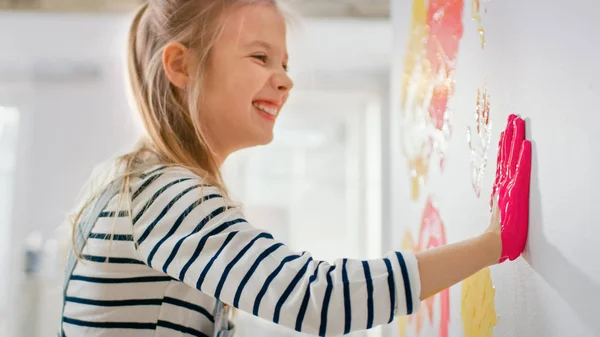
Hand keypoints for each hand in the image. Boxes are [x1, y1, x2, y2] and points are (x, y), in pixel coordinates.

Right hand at [490, 114, 531, 262]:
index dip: (505, 146)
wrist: (495, 244)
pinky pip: (521, 170)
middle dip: (510, 135)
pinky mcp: (516, 192)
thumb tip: (499, 202)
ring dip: (515, 138)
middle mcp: (504, 183)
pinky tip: (525, 144)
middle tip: (513, 118)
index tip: (507, 131)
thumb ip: (500, 205)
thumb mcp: (501, 215)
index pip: (504, 162)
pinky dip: (522, 156)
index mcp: (501, 188)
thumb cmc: (500, 235)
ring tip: (517, 122)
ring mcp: (509, 186)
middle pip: (507, 154)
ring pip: (512, 157)